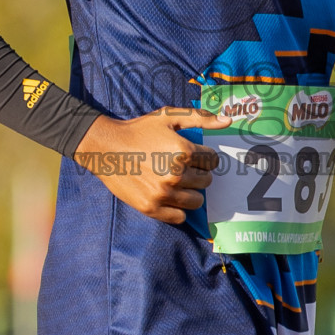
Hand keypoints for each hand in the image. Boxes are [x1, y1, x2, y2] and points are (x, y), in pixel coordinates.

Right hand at [73, 107, 232, 223]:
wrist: (106, 147)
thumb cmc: (139, 130)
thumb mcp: (169, 117)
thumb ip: (200, 118)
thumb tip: (228, 121)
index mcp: (183, 151)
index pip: (212, 160)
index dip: (204, 156)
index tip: (192, 155)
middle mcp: (175, 174)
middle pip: (206, 181)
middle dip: (198, 173)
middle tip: (183, 167)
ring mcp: (163, 194)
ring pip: (197, 201)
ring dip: (191, 191)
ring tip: (176, 181)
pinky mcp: (151, 208)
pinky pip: (180, 217)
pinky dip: (178, 209)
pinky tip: (168, 196)